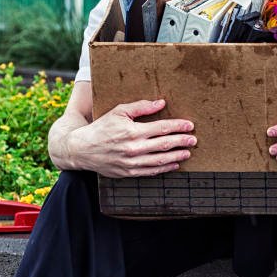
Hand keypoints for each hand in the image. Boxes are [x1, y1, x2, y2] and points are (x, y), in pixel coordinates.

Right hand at [66, 99, 195, 178]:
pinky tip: (174, 165)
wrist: (82, 149)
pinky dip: (164, 169)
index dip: (178, 126)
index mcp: (132, 131)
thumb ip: (140, 107)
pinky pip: (151, 172)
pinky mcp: (128, 172)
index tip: (189, 125)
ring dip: (176, 156)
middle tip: (193, 140)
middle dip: (182, 141)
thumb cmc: (101, 127)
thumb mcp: (118, 111)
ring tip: (188, 153)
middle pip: (164, 144)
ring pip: (160, 161)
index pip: (162, 128)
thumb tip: (161, 103)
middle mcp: (134, 148)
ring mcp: (131, 162)